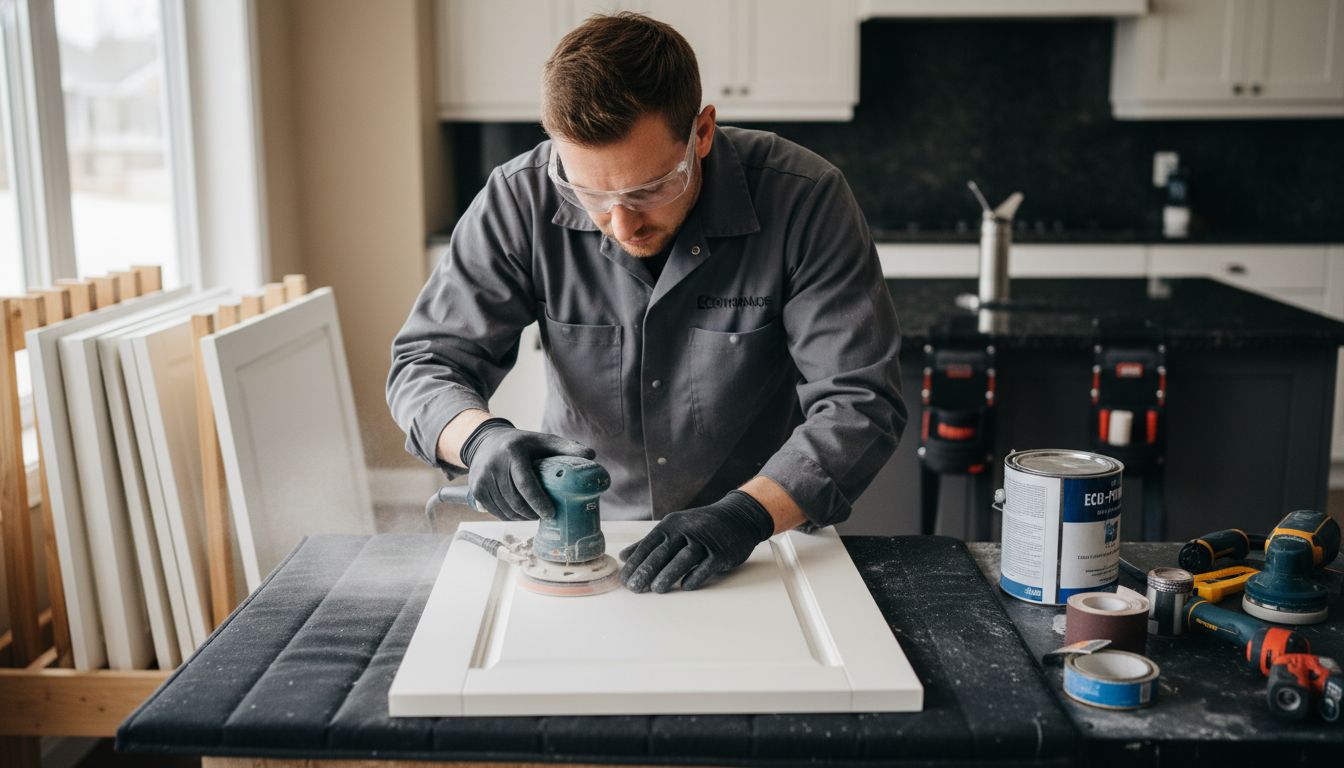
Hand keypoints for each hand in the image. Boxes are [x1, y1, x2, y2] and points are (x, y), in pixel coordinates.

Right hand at [462, 419, 593, 520]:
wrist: (485, 442)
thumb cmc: (520, 444)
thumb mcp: (543, 441)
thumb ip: (566, 447)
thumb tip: (591, 456)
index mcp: (512, 453)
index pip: (525, 483)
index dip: (538, 502)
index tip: (550, 514)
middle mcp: (493, 466)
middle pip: (516, 501)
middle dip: (532, 513)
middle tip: (546, 516)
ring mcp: (482, 479)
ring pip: (506, 509)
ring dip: (522, 517)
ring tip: (534, 515)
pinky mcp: (476, 490)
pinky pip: (496, 512)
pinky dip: (509, 516)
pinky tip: (520, 513)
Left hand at [619, 490, 774, 592]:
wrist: (738, 517)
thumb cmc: (701, 526)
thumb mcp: (674, 528)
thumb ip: (650, 543)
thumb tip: (624, 556)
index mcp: (671, 525)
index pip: (648, 545)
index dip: (635, 563)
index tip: (625, 579)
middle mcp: (686, 531)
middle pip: (663, 553)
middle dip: (647, 571)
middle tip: (635, 588)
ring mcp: (705, 541)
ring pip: (683, 559)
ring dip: (669, 574)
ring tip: (657, 589)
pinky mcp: (721, 552)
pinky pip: (707, 566)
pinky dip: (696, 576)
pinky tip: (685, 587)